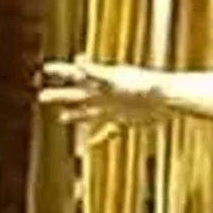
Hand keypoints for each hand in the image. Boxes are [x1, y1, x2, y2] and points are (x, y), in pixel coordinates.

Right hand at [40, 60, 170, 125]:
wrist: (172, 97)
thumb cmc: (155, 88)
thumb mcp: (128, 80)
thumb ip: (106, 76)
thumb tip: (94, 68)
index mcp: (106, 81)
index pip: (79, 74)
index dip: (62, 71)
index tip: (46, 68)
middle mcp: (107, 93)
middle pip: (78, 94)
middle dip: (59, 95)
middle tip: (41, 96)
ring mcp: (114, 106)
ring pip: (88, 111)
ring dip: (74, 115)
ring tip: (61, 118)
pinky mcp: (124, 119)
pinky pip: (107, 129)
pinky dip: (99, 136)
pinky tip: (91, 144)